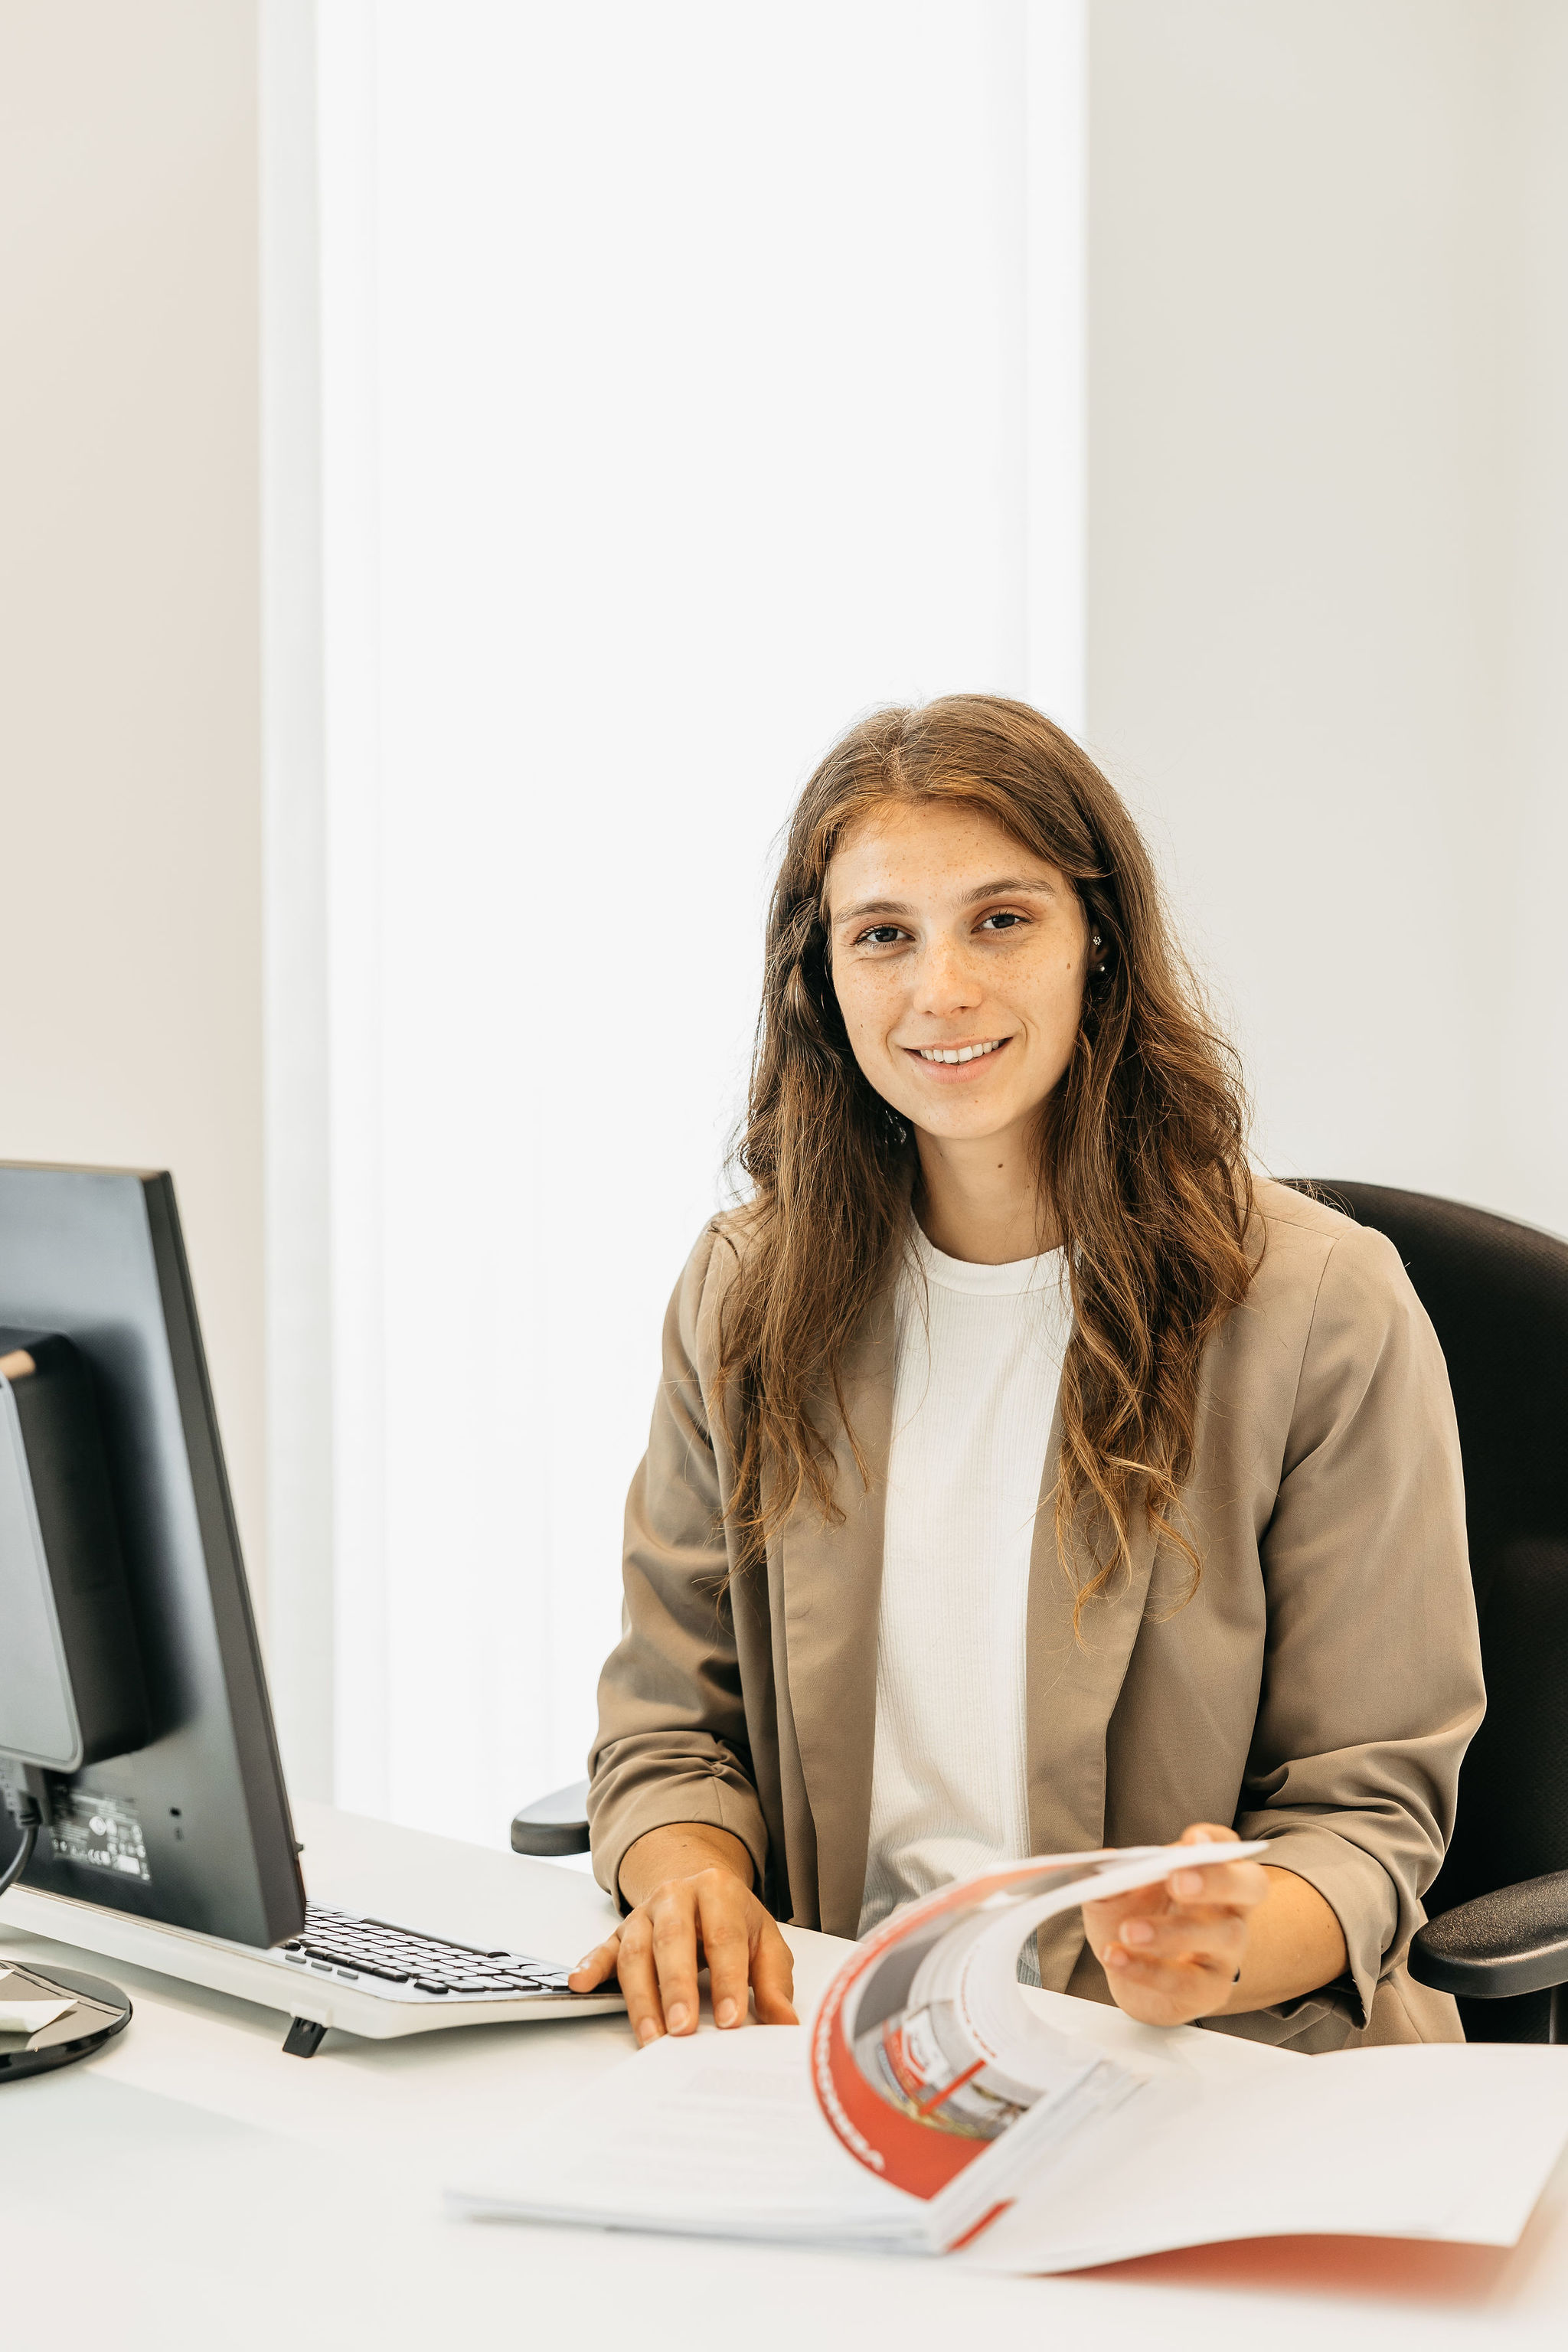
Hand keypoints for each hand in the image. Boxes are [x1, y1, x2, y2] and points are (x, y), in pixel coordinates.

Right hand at [567, 1825, 797, 2043]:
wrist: (699, 1886)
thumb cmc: (733, 1920)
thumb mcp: (764, 1941)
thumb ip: (774, 1982)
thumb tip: (787, 2024)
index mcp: (718, 1891)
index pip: (724, 1936)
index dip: (728, 1979)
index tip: (731, 2020)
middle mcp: (677, 1895)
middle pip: (672, 1940)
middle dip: (677, 1987)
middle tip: (683, 2029)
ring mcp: (645, 1913)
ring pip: (636, 1950)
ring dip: (641, 1996)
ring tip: (652, 2036)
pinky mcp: (620, 1931)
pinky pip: (603, 1948)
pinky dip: (591, 1966)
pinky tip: (582, 1984)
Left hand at [1081, 1822, 1268, 2027]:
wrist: (1133, 1976)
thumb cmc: (1134, 1919)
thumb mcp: (1115, 1895)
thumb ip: (1109, 1878)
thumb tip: (1105, 1859)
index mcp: (1210, 1872)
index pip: (1228, 1846)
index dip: (1216, 1841)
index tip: (1194, 1839)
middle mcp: (1230, 1908)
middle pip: (1249, 1886)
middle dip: (1217, 1880)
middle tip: (1177, 1881)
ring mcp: (1227, 1952)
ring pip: (1222, 1937)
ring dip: (1172, 1932)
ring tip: (1129, 1931)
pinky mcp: (1211, 1990)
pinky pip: (1187, 1981)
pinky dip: (1146, 1969)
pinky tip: (1116, 1957)